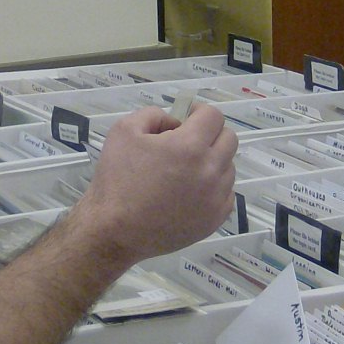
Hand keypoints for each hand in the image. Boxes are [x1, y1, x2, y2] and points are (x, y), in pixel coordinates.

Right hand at [73, 104, 237, 264]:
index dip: (199, 111)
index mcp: (190, 147)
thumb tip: (175, 123)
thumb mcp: (124, 130)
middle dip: (209, 133)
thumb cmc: (117, 180)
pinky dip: (214, 187)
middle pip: (228, 139)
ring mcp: (215, 198)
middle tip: (187, 141)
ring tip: (185, 170)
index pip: (213, 116)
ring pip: (228, 167)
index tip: (186, 118)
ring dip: (212, 161)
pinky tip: (191, 191)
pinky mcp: (214, 220)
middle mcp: (210, 171)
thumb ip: (154, 115)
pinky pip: (226, 194)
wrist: (115, 232)